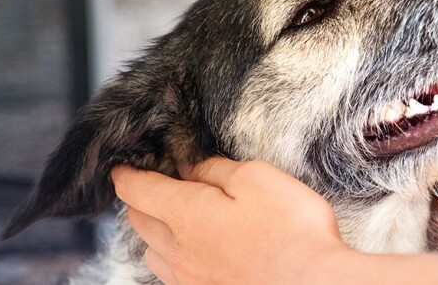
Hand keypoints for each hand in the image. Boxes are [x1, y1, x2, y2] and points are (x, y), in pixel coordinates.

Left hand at [111, 158, 351, 284]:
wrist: (314, 283)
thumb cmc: (291, 230)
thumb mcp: (257, 179)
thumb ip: (217, 169)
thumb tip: (192, 167)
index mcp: (186, 214)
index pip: (137, 189)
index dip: (126, 173)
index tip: (123, 165)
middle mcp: (179, 249)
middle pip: (138, 220)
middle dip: (139, 198)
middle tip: (154, 182)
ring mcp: (190, 277)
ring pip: (151, 250)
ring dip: (154, 229)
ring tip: (173, 216)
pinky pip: (171, 272)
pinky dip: (171, 254)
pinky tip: (192, 249)